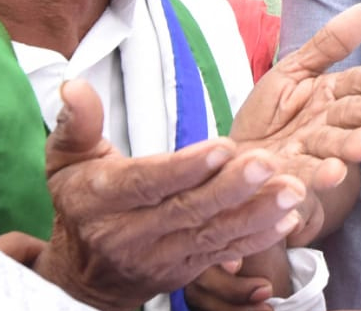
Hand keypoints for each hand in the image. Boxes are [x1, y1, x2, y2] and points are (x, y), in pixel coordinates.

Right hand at [30, 79, 306, 310]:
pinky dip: (259, 239)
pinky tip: (288, 218)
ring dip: (257, 213)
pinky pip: (226, 253)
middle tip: (268, 162)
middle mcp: (133, 235)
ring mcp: (163, 257)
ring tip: (292, 190)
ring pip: (214, 234)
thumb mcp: (68, 159)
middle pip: (188, 210)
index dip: (185, 168)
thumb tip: (76, 86)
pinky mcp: (186, 271)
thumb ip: (77, 122)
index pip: (147, 184)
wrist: (83, 275)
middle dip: (232, 187)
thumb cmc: (80, 201)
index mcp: (103, 202)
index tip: (223, 146)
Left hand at [230, 3, 360, 242]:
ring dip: (355, 144)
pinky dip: (322, 176)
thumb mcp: (293, 71)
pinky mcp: (292, 181)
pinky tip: (334, 171)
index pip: (356, 85)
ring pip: (337, 147)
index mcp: (329, 96)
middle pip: (354, 115)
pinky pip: (307, 176)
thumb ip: (330, 44)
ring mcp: (311, 154)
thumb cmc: (267, 115)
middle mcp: (326, 125)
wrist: (231, 158)